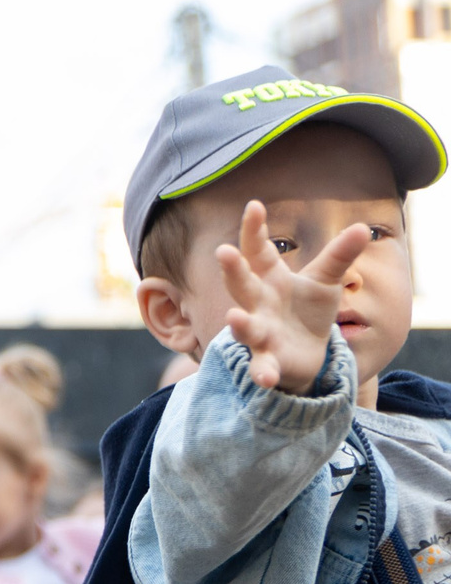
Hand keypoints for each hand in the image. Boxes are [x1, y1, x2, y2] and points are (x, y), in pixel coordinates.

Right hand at [216, 201, 368, 394]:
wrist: (305, 354)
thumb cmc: (308, 311)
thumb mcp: (326, 280)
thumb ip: (340, 255)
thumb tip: (361, 227)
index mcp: (269, 279)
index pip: (258, 250)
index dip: (254, 230)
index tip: (254, 205)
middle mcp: (257, 304)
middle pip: (242, 285)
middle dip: (232, 270)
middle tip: (223, 251)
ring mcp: (260, 333)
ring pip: (245, 327)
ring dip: (239, 324)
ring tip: (234, 318)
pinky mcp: (269, 361)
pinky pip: (262, 366)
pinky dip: (262, 372)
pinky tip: (266, 378)